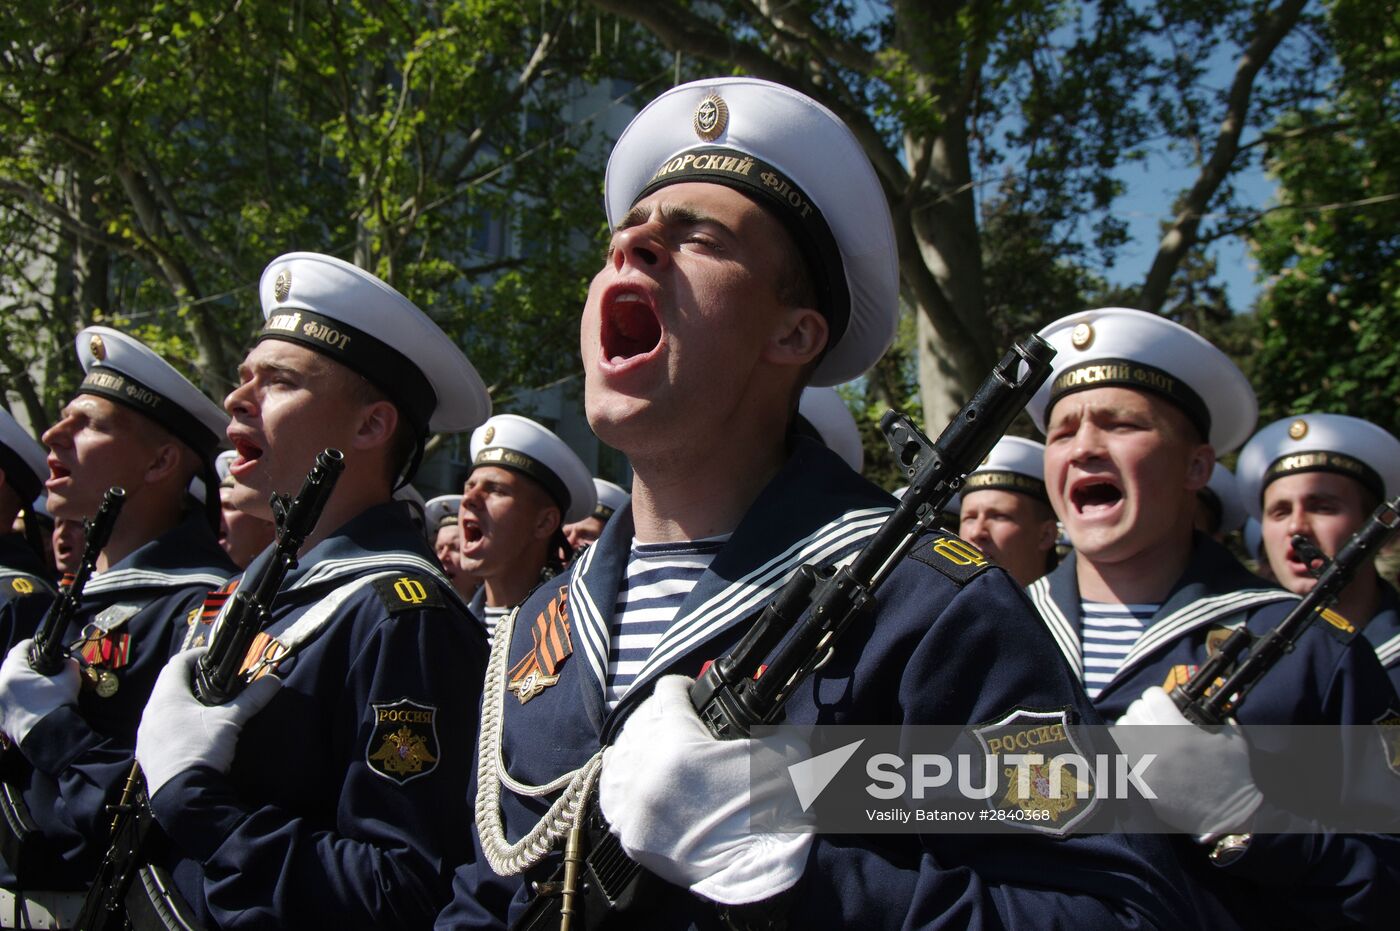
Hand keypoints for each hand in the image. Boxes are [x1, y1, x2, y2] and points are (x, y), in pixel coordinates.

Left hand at [0, 639, 80, 744]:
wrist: (49, 736)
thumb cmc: (57, 704)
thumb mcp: (70, 679)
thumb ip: (69, 665)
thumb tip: (68, 662)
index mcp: (14, 672)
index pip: (19, 649)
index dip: (31, 645)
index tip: (39, 646)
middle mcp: (0, 684)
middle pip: (9, 666)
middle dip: (22, 663)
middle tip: (37, 666)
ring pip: (5, 682)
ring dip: (15, 680)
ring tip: (31, 684)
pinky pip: (4, 699)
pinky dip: (12, 695)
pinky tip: (25, 700)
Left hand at [136, 648, 281, 795]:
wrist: (182, 795)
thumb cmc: (202, 748)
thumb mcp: (231, 721)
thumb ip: (251, 698)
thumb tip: (274, 680)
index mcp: (166, 697)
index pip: (177, 662)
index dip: (196, 655)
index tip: (213, 658)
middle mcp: (150, 712)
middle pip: (168, 685)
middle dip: (189, 681)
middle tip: (212, 684)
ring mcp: (144, 735)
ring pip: (161, 709)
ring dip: (179, 704)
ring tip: (202, 711)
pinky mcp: (146, 754)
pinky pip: (158, 730)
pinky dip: (172, 725)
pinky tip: (188, 736)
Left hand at [599, 675, 811, 904]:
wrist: (760, 868)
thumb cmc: (770, 808)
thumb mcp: (778, 749)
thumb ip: (763, 717)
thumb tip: (764, 700)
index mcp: (680, 742)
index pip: (667, 692)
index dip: (683, 686)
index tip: (689, 691)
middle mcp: (648, 769)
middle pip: (640, 720)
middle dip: (660, 714)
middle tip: (678, 720)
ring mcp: (635, 804)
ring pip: (620, 753)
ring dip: (638, 744)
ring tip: (656, 745)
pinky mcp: (631, 833)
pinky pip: (610, 793)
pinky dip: (622, 778)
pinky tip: (635, 772)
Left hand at [1112, 686, 1261, 838]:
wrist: (1227, 816)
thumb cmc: (1234, 776)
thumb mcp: (1235, 741)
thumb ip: (1223, 721)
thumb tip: (1218, 710)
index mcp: (1180, 730)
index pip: (1152, 697)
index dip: (1156, 694)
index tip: (1160, 699)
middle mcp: (1158, 744)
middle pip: (1133, 712)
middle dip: (1142, 709)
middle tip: (1150, 715)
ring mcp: (1146, 765)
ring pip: (1120, 732)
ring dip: (1130, 728)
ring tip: (1140, 731)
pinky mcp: (1140, 783)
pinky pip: (1121, 757)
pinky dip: (1126, 750)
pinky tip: (1136, 750)